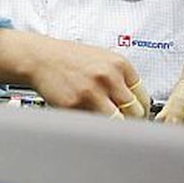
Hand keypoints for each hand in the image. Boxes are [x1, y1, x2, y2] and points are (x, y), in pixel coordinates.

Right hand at [29, 37, 149, 118]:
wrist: (40, 57)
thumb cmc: (68, 59)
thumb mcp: (101, 59)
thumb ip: (120, 78)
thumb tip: (136, 103)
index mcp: (119, 64)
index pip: (143, 97)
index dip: (140, 109)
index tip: (134, 115)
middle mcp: (108, 77)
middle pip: (134, 111)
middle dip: (128, 119)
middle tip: (120, 121)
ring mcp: (91, 92)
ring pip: (117, 121)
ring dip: (112, 124)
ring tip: (104, 121)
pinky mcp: (75, 105)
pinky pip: (92, 123)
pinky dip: (91, 124)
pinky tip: (84, 114)